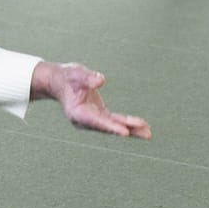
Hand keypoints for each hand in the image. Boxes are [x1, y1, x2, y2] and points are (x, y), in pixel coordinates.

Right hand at [31, 62, 151, 138]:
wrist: (59, 81)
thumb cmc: (67, 76)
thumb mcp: (76, 73)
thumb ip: (87, 77)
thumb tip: (101, 81)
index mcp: (77, 113)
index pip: (96, 121)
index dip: (110, 127)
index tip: (124, 132)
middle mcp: (85, 120)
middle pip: (107, 126)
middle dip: (126, 129)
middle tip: (145, 132)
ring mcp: (92, 120)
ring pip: (113, 126)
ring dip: (131, 129)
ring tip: (148, 134)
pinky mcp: (99, 116)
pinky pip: (115, 121)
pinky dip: (127, 124)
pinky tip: (141, 127)